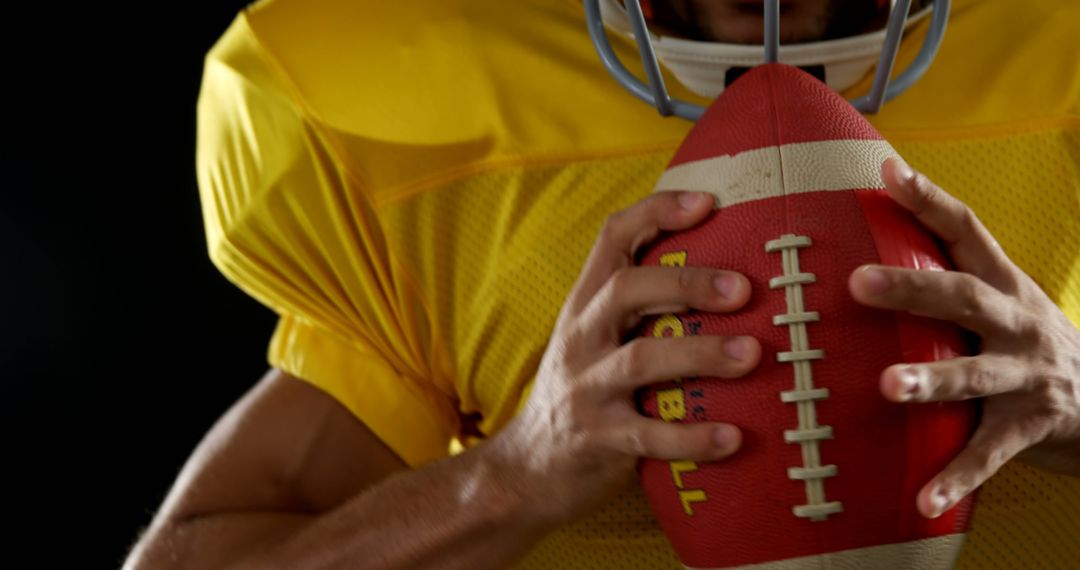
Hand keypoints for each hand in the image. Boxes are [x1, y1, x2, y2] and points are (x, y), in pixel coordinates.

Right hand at [492, 191, 760, 526]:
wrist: (526, 468)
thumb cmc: (583, 393)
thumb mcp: (595, 339)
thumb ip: (641, 309)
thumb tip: (729, 274)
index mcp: (585, 305)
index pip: (613, 239)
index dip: (658, 212)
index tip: (710, 201)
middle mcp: (582, 338)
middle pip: (626, 290)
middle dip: (687, 283)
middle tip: (744, 289)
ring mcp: (587, 389)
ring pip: (640, 360)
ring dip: (700, 354)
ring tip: (752, 354)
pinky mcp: (599, 440)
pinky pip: (649, 437)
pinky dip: (693, 438)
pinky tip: (733, 438)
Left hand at [849, 157, 1079, 519]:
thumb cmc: (1026, 342)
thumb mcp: (999, 301)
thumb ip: (946, 277)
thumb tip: (859, 245)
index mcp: (1004, 284)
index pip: (966, 231)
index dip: (928, 199)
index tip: (886, 173)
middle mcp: (1018, 323)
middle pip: (964, 298)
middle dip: (912, 288)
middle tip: (857, 283)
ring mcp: (1028, 376)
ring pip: (977, 376)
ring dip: (933, 380)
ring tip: (889, 387)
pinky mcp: (1032, 427)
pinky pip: (989, 454)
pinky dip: (956, 478)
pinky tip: (922, 502)